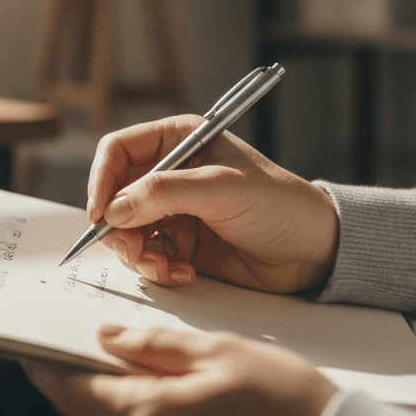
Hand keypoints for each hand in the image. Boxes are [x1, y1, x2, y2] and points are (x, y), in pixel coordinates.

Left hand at [24, 324, 338, 415]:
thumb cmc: (284, 401)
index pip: (72, 395)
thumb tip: (106, 339)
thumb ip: (153, 346)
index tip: (29, 353)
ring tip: (207, 387)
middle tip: (163, 355)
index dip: (46, 372)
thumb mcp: (217, 351)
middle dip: (123, 382)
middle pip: (110, 411)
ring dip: (155, 407)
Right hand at [87, 118, 337, 293]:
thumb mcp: (220, 189)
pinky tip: (183, 274)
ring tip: (165, 268)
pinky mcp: (181, 244)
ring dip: (138, 254)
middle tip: (137, 251)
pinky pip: (148, 257)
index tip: (100, 213)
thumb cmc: (279, 204)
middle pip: (115, 196)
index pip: (118, 150)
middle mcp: (170, 173)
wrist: (315, 251)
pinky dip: (158, 270)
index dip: (102, 179)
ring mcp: (174, 211)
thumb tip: (113, 210)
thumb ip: (164, 194)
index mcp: (179, 140)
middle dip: (120, 228)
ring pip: (126, 231)